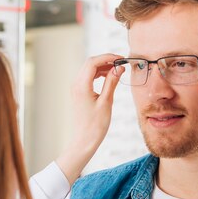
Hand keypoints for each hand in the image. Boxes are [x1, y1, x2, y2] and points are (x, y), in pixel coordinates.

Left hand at [56, 54, 123, 184]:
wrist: (83, 141)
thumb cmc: (95, 126)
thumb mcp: (106, 102)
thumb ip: (111, 82)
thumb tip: (119, 68)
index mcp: (81, 86)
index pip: (93, 62)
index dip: (108, 57)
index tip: (121, 58)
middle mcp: (76, 84)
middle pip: (90, 63)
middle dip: (106, 60)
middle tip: (121, 63)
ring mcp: (76, 88)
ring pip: (89, 70)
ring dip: (103, 67)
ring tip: (117, 71)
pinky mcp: (78, 93)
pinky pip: (88, 77)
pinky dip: (98, 74)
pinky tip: (109, 78)